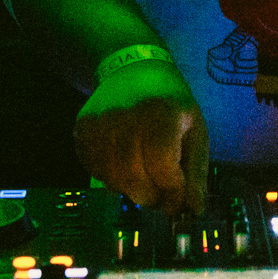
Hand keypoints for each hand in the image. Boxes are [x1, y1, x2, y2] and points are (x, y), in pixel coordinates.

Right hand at [73, 58, 208, 214]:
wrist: (132, 68)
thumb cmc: (170, 102)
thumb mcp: (194, 129)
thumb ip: (196, 171)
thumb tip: (193, 210)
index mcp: (161, 115)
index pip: (163, 168)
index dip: (173, 191)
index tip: (179, 200)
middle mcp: (126, 119)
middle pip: (135, 180)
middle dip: (153, 197)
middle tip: (161, 195)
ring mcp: (99, 125)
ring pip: (113, 181)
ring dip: (132, 190)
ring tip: (145, 179)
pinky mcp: (82, 131)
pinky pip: (95, 172)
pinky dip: (113, 179)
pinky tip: (125, 167)